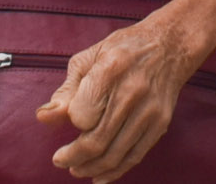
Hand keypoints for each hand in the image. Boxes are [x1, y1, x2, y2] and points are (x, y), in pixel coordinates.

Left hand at [35, 17, 206, 182]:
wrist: (171, 44)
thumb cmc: (123, 50)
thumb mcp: (89, 59)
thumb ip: (65, 91)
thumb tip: (43, 118)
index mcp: (111, 69)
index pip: (82, 115)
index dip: (72, 122)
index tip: (71, 119)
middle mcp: (132, 91)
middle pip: (96, 140)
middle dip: (72, 157)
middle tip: (60, 159)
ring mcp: (150, 109)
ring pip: (114, 154)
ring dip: (89, 168)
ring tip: (75, 168)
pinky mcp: (161, 122)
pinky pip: (135, 155)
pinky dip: (114, 171)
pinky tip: (99, 175)